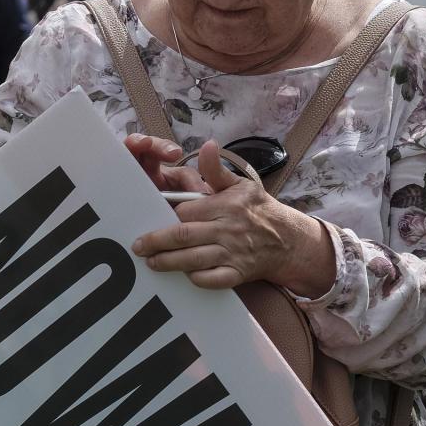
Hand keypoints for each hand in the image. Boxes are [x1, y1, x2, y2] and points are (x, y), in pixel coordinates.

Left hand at [130, 140, 336, 296]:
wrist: (287, 239)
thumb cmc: (257, 209)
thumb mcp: (239, 184)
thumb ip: (216, 169)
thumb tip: (207, 145)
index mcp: (225, 206)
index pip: (186, 211)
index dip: (168, 216)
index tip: (153, 218)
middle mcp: (227, 230)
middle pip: (183, 236)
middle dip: (156, 242)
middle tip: (138, 246)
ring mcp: (232, 254)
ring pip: (192, 260)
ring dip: (167, 262)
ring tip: (151, 262)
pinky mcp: (237, 274)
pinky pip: (211, 280)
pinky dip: (195, 279)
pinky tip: (182, 275)